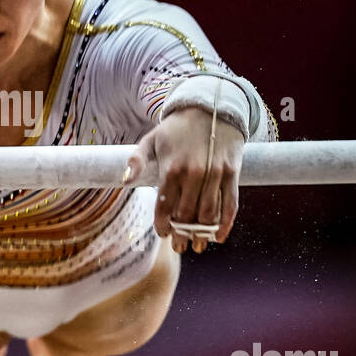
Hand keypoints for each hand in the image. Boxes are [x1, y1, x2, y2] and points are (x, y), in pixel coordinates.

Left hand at [124, 107, 246, 252]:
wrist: (210, 109)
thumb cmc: (176, 129)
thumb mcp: (151, 139)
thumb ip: (136, 160)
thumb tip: (124, 180)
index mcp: (171, 168)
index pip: (164, 207)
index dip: (163, 225)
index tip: (163, 233)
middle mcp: (194, 174)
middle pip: (186, 215)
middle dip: (181, 235)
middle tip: (179, 247)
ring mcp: (215, 175)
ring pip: (208, 214)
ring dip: (202, 235)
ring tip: (196, 246)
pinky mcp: (231, 174)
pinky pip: (230, 205)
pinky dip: (225, 224)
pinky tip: (218, 237)